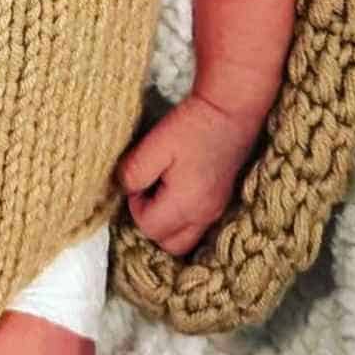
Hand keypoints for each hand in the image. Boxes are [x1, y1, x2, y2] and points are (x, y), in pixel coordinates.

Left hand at [117, 95, 260, 256]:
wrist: (230, 110)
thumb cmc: (193, 126)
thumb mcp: (155, 145)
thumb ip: (134, 172)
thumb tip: (125, 187)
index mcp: (186, 205)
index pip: (148, 227)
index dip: (135, 206)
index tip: (138, 180)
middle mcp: (204, 215)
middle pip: (169, 244)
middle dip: (151, 222)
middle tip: (147, 191)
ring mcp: (216, 210)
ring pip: (186, 238)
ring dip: (168, 223)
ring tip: (162, 192)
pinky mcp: (222, 200)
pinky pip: (198, 226)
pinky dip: (184, 218)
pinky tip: (178, 191)